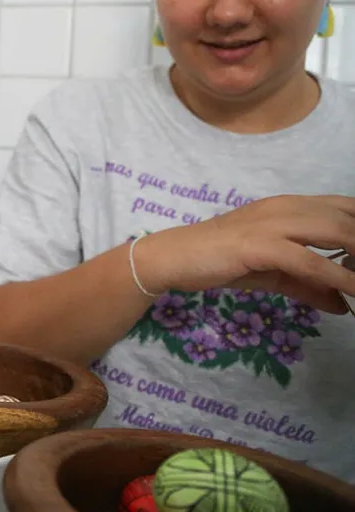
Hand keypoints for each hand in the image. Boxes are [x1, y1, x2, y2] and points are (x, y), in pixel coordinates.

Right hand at [146, 194, 354, 312]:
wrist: (173, 257)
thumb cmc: (219, 260)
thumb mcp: (273, 274)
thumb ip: (310, 286)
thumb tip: (345, 305)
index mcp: (290, 206)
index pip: (345, 207)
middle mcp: (286, 207)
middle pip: (348, 218)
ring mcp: (272, 223)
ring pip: (337, 232)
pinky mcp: (260, 245)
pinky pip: (310, 260)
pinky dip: (338, 276)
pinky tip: (354, 291)